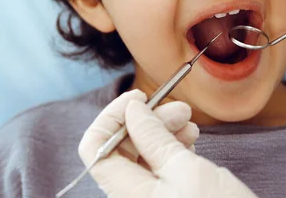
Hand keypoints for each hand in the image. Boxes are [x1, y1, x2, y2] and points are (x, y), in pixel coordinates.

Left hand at [78, 90, 256, 197]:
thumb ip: (154, 137)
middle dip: (146, 121)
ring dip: (162, 132)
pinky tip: (190, 140)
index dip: (111, 118)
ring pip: (142, 156)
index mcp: (125, 194)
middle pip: (121, 149)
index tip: (138, 98)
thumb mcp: (186, 169)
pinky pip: (159, 169)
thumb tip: (132, 109)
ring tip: (190, 123)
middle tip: (179, 108)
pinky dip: (172, 148)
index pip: (95, 149)